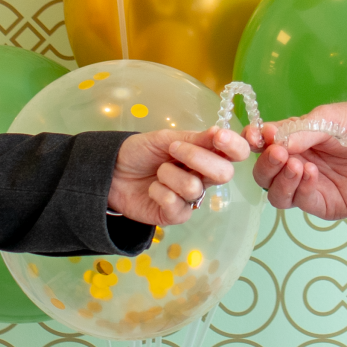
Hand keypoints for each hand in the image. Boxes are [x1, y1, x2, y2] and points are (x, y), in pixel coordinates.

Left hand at [109, 127, 250, 225]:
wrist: (111, 171)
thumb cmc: (140, 152)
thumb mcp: (164, 138)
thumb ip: (193, 139)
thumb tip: (219, 131)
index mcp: (205, 154)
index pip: (235, 153)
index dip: (235, 146)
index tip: (219, 137)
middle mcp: (203, 177)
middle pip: (224, 173)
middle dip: (199, 158)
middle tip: (174, 150)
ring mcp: (190, 198)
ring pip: (194, 188)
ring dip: (169, 174)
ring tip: (157, 172)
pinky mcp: (175, 215)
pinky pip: (177, 206)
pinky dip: (160, 193)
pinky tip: (152, 189)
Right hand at [245, 101, 346, 220]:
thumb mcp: (330, 119)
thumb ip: (299, 131)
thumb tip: (270, 141)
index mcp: (296, 138)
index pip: (264, 143)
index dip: (252, 141)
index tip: (252, 137)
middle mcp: (299, 162)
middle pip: (265, 172)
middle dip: (266, 163)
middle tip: (278, 152)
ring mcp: (312, 186)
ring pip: (277, 192)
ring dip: (279, 179)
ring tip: (296, 164)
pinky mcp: (328, 204)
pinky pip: (302, 202)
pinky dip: (300, 189)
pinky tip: (310, 173)